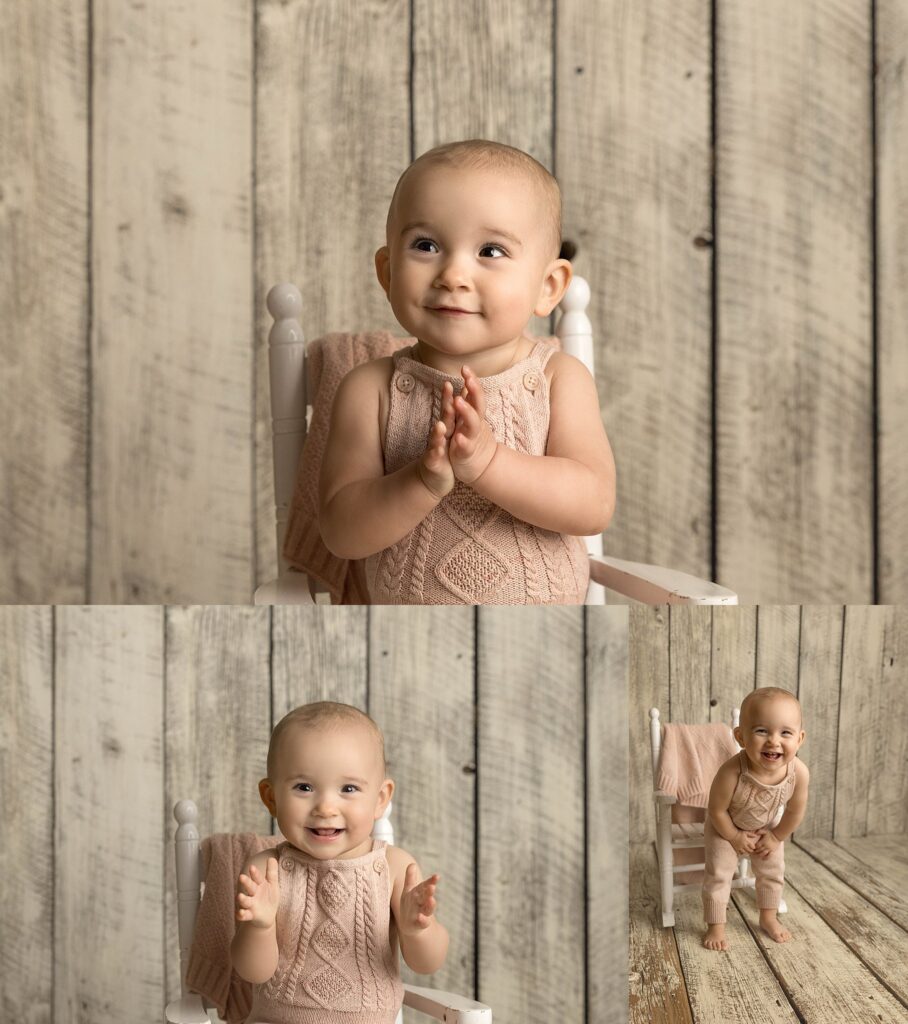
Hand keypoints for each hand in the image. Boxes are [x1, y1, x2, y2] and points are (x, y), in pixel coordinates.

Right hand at [236, 858, 279, 927]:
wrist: (267, 915)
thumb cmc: (269, 896)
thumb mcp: (272, 884)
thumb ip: (272, 872)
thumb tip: (271, 857)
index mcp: (259, 884)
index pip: (257, 877)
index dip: (255, 873)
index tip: (252, 867)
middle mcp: (253, 893)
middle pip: (250, 887)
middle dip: (246, 882)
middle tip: (241, 877)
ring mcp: (251, 904)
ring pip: (246, 901)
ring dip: (242, 899)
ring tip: (239, 896)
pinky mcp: (250, 915)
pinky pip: (244, 915)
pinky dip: (241, 914)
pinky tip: (240, 913)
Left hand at [398, 864, 438, 936]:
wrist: (409, 926)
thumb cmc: (410, 904)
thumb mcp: (409, 890)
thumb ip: (410, 878)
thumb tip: (412, 864)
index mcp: (420, 893)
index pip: (426, 886)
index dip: (431, 881)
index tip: (437, 876)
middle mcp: (422, 903)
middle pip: (427, 896)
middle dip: (429, 892)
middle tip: (432, 887)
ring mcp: (422, 914)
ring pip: (427, 909)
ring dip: (430, 905)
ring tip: (431, 900)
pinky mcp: (418, 925)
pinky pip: (421, 923)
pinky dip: (422, 920)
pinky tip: (420, 917)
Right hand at [417, 387, 455, 498]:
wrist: (434, 476)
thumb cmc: (444, 450)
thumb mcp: (452, 429)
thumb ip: (455, 410)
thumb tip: (463, 390)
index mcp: (449, 424)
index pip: (452, 404)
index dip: (456, 389)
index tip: (461, 373)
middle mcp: (441, 432)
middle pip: (445, 415)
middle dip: (446, 401)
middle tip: (448, 386)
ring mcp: (436, 446)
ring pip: (438, 436)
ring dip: (439, 429)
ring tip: (441, 423)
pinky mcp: (433, 461)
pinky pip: (435, 456)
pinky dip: (436, 452)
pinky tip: (437, 449)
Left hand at [448, 366, 497, 484]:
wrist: (481, 467)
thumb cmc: (473, 438)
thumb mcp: (472, 416)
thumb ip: (470, 399)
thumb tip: (469, 379)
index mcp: (475, 415)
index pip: (475, 394)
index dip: (472, 381)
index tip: (465, 367)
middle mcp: (475, 424)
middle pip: (478, 405)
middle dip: (474, 391)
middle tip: (468, 379)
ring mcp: (472, 438)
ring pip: (472, 424)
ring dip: (466, 412)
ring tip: (458, 400)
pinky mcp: (466, 453)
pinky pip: (466, 447)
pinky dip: (463, 442)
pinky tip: (458, 436)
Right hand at [731, 830, 761, 855]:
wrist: (731, 834)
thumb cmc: (738, 832)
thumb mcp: (745, 832)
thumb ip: (751, 834)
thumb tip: (756, 836)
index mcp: (746, 841)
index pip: (752, 847)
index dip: (753, 847)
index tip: (753, 847)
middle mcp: (743, 845)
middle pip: (749, 851)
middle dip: (751, 850)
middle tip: (751, 850)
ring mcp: (739, 848)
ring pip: (745, 853)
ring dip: (746, 852)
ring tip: (747, 851)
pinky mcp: (736, 849)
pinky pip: (739, 853)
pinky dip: (741, 853)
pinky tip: (741, 852)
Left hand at [753, 830, 780, 858]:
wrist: (777, 836)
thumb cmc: (770, 833)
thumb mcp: (765, 831)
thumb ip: (760, 831)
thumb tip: (755, 833)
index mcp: (763, 841)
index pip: (757, 846)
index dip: (754, 847)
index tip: (752, 848)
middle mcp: (766, 846)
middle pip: (759, 850)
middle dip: (755, 852)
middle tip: (752, 853)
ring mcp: (769, 849)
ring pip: (763, 853)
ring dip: (759, 855)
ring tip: (756, 855)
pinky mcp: (772, 851)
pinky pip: (769, 856)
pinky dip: (766, 858)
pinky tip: (763, 859)